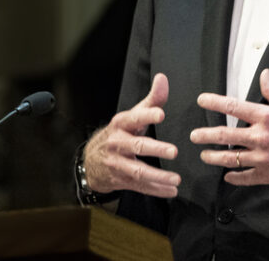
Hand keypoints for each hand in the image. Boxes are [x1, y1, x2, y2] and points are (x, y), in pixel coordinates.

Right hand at [83, 73, 180, 197]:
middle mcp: (118, 143)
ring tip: (176, 180)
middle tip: (174, 151)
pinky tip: (171, 191)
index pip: (135, 118)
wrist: (92, 159)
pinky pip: (139, 186)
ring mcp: (117, 164)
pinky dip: (156, 190)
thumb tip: (162, 77)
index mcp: (121, 124)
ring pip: (138, 172)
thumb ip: (152, 99)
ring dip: (158, 177)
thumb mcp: (133, 115)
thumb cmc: (121, 132)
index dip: (148, 115)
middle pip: (137, 147)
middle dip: (156, 149)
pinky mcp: (121, 180)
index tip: (161, 113)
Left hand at [190, 68, 268, 186]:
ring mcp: (263, 158)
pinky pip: (245, 177)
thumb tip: (264, 74)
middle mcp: (262, 137)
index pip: (234, 107)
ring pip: (230, 159)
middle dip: (205, 135)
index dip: (214, 102)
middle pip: (225, 136)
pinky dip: (234, 178)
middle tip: (194, 135)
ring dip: (214, 158)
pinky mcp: (268, 174)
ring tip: (204, 155)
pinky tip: (227, 176)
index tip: (201, 100)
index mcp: (267, 117)